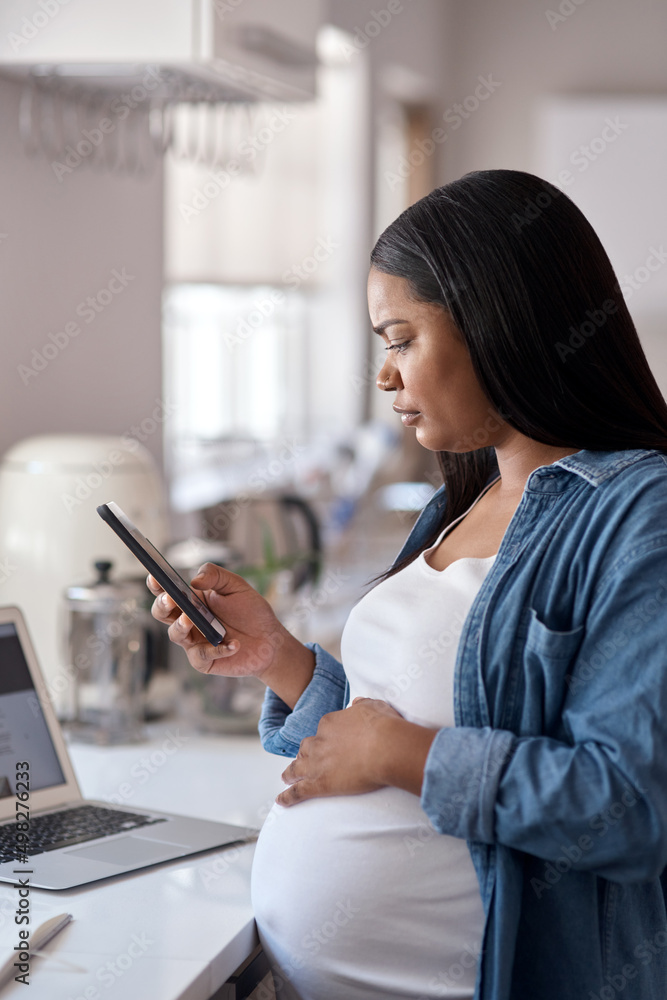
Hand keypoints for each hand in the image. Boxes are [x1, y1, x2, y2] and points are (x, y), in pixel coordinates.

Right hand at [147, 562, 298, 682]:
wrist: (270, 639)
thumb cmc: (250, 610)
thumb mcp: (236, 586)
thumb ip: (216, 576)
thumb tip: (194, 581)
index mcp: (191, 600)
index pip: (166, 591)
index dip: (157, 584)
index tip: (156, 577)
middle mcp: (187, 620)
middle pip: (161, 613)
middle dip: (162, 605)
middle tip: (171, 598)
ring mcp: (194, 641)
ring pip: (175, 634)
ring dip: (180, 626)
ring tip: (191, 619)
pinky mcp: (204, 660)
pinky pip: (201, 656)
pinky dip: (217, 650)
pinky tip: (234, 643)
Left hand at [276, 697, 404, 805]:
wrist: (386, 747)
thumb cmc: (384, 726)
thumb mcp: (373, 706)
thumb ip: (361, 704)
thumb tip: (356, 702)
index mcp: (329, 724)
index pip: (321, 731)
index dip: (324, 738)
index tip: (329, 743)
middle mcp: (318, 742)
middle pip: (305, 749)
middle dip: (304, 754)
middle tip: (304, 760)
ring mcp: (316, 764)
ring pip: (296, 768)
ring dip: (290, 773)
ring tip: (286, 778)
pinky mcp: (319, 784)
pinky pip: (297, 791)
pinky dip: (287, 797)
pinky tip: (280, 800)